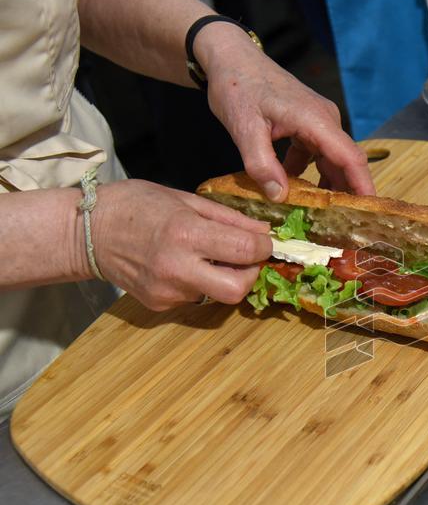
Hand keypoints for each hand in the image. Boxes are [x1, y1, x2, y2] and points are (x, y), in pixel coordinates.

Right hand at [91, 179, 272, 309]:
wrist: (86, 232)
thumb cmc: (135, 205)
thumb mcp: (185, 199)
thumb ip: (228, 218)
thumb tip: (263, 231)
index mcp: (186, 234)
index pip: (245, 251)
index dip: (263, 247)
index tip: (263, 241)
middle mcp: (177, 268)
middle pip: (238, 289)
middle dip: (250, 274)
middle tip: (245, 258)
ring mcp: (167, 291)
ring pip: (217, 294)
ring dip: (224, 277)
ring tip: (208, 257)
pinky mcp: (159, 304)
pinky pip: (196, 297)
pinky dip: (201, 283)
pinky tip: (184, 266)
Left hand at [195, 23, 374, 200]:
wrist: (230, 57)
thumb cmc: (236, 86)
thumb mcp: (243, 128)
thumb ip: (261, 164)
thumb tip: (280, 197)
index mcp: (316, 120)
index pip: (350, 158)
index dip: (362, 186)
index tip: (369, 212)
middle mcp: (325, 120)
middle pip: (346, 162)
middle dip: (347, 194)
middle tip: (344, 225)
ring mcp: (318, 121)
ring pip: (332, 160)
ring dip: (327, 186)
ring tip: (321, 215)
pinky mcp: (308, 124)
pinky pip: (317, 154)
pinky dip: (310, 173)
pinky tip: (295, 190)